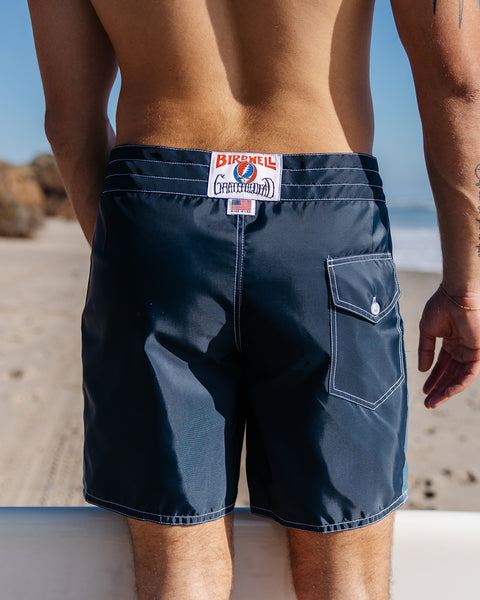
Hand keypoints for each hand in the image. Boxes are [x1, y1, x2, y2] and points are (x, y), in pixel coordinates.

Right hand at [418, 287, 479, 407]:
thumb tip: (422, 370)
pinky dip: (458, 384)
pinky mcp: (478, 353)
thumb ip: (425, 351)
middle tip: (428, 404)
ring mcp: (471, 352)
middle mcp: (462, 349)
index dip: (434, 379)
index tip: (424, 391)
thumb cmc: (441, 307)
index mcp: (451, 343)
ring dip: (447, 391)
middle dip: (439, 389)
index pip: (443, 366)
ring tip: (434, 402)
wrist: (455, 296)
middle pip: (451, 375)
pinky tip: (447, 393)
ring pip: (460, 378)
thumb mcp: (427, 331)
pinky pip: (469, 374)